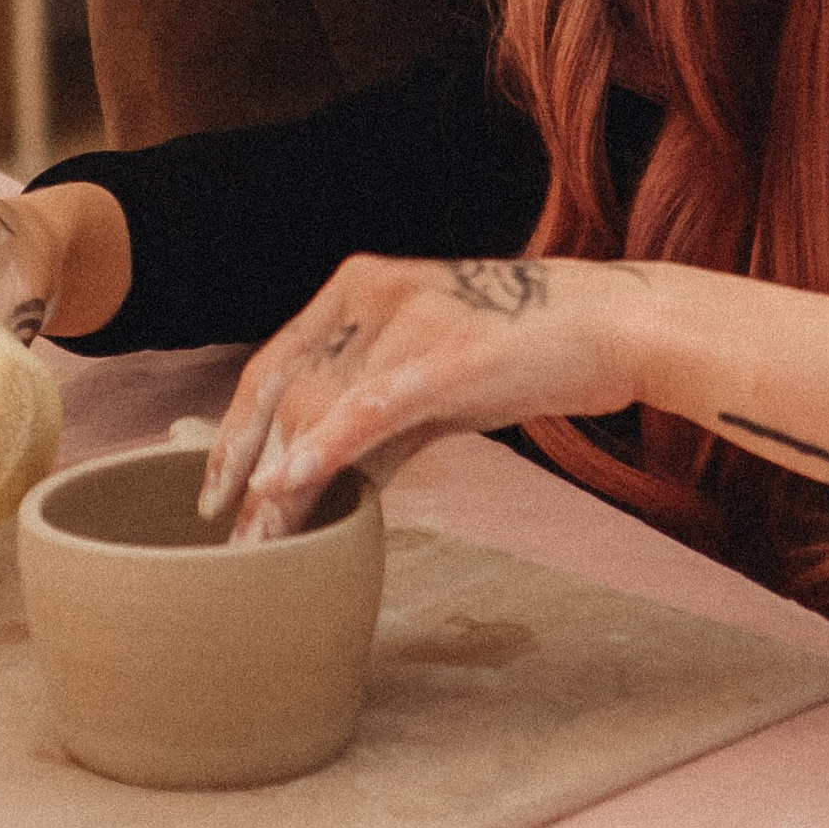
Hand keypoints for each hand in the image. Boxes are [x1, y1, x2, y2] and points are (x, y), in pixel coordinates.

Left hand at [201, 252, 635, 541]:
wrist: (614, 325)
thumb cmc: (524, 352)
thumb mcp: (432, 381)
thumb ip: (375, 423)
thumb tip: (320, 483)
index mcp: (360, 285)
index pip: (273, 362)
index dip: (235, 430)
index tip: (214, 492)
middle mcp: (373, 291)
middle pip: (283, 385)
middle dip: (246, 467)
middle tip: (228, 539)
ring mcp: (410, 320)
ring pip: (319, 404)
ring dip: (282, 481)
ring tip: (262, 542)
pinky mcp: (448, 357)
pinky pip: (372, 406)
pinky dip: (324, 445)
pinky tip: (290, 482)